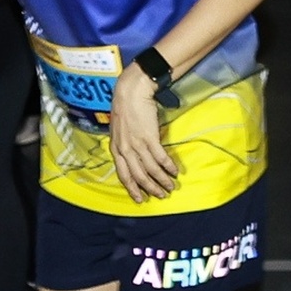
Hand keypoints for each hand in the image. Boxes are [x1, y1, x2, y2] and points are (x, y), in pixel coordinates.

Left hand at [109, 67, 178, 202]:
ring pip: (150, 170)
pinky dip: (168, 167)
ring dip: (162, 180)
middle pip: (138, 176)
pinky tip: (175, 172)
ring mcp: (137, 144)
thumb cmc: (125, 107)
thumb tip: (134, 155)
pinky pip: (160, 158)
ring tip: (170, 187)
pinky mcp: (149, 138)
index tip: (140, 199)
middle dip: (150, 188)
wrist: (131, 92)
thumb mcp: (118, 129)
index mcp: (116, 148)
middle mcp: (125, 150)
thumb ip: (124, 143)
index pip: (123, 175)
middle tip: (161, 196)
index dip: (133, 188)